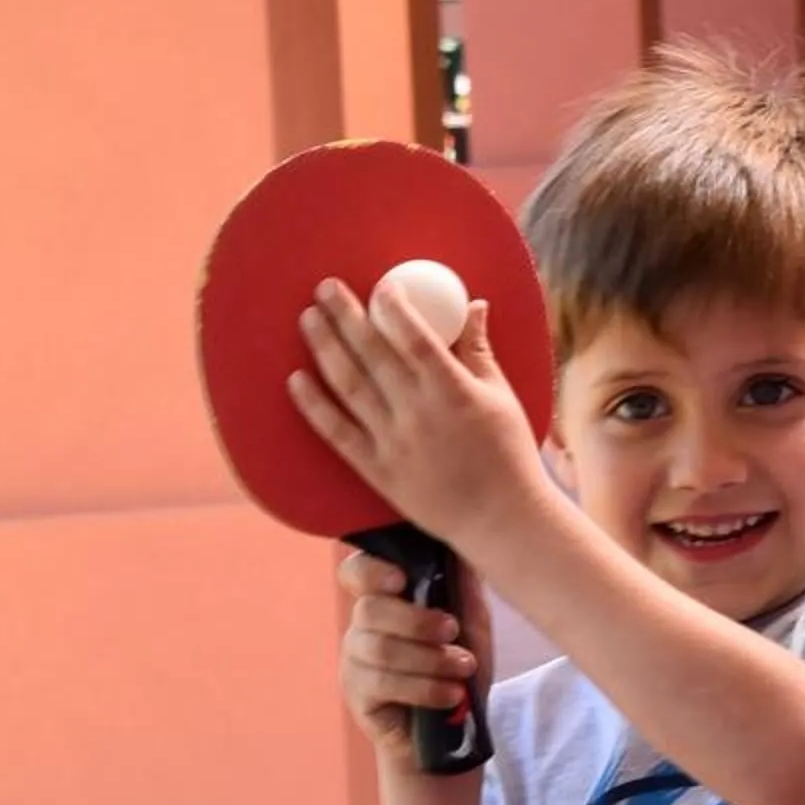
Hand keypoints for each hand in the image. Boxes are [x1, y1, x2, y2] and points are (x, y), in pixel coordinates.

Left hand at [290, 280, 547, 547]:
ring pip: (350, 387)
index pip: (415, 339)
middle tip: (324, 287)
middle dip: (346, 315)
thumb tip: (473, 304)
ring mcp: (394, 443)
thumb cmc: (508, 455)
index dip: (393, 307)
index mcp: (453, 391)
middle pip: (373, 355)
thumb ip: (478, 350)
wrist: (499, 519)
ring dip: (325, 349)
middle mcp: (418, 414)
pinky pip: (338, 433)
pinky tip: (296, 379)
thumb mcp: (501, 396)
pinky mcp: (378, 470)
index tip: (379, 285)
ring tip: (307, 319)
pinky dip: (315, 405)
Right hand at [337, 546, 494, 772]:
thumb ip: (464, 589)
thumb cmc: (458, 670)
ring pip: (380, 648)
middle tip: (453, 631)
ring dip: (429, 658)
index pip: (357, 571)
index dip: (371, 570)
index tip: (402, 579)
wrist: (456, 734)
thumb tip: (463, 548)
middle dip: (416, 620)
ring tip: (463, 668)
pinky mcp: (358, 696)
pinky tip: (451, 694)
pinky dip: (424, 688)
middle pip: (369, 609)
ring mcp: (355, 662)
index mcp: (385, 600)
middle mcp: (362, 627)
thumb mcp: (473, 626)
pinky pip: (384, 684)